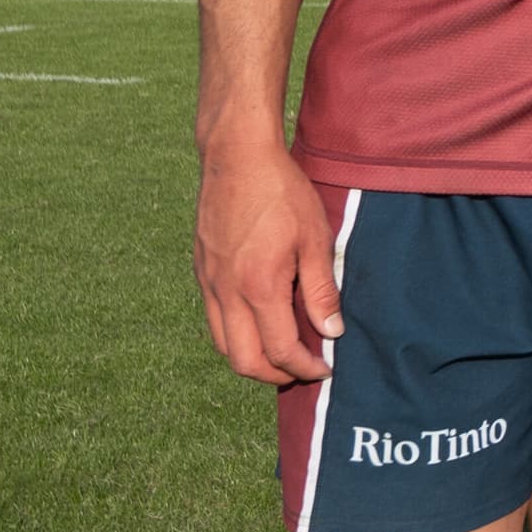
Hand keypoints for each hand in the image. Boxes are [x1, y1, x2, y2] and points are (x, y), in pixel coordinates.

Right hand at [196, 137, 341, 383]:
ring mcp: (208, 282)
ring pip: (222, 344)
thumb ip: (321, 291)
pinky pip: (214, 318)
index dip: (304, 368)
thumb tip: (330, 333)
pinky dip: (236, 333)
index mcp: (258, 287)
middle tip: (302, 368)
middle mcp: (226, 292)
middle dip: (274, 375)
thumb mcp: (315, 239)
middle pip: (242, 361)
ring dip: (251, 357)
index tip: (324, 368)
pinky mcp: (201, 271)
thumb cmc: (282, 193)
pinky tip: (260, 319)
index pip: (279, 351)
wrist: (236, 157)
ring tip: (282, 350)